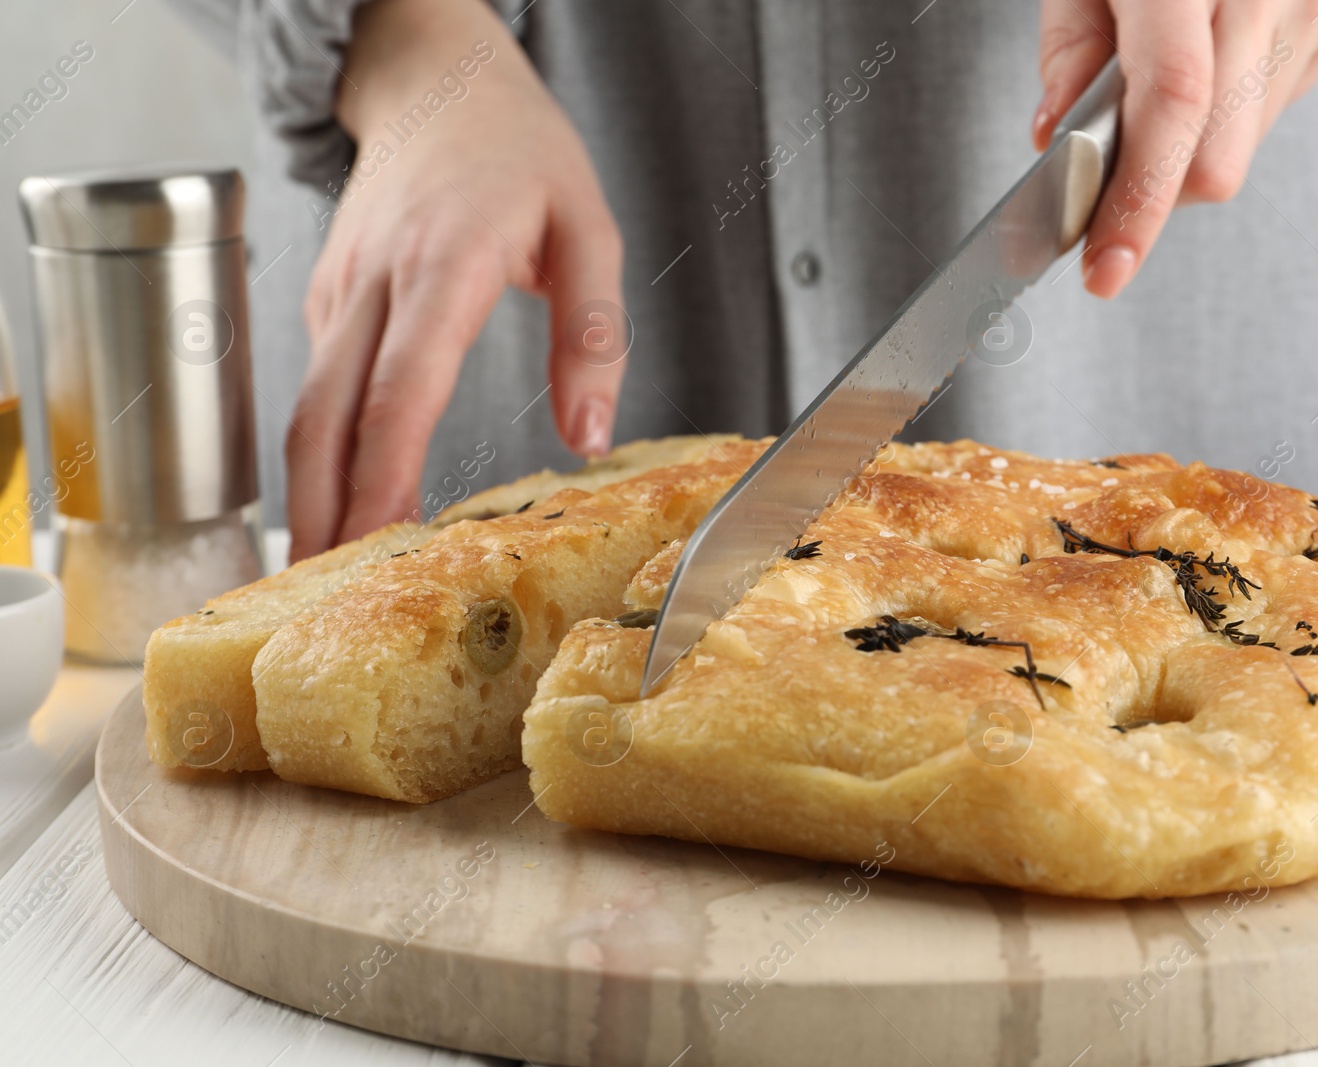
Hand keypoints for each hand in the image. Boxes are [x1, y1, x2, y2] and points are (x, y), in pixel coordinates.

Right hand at [289, 0, 623, 560]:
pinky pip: (318, 384)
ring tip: (323, 575)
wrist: (436, 81)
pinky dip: (323, 449)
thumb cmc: (518, 149)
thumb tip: (591, 437)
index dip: (383, 473)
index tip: (377, 542)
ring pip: (308, 406)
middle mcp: (376, 281)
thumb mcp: (590, 226)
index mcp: (446, 263)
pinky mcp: (329, 298)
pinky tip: (344, 500)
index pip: (402, 387)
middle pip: (328, 415)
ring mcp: (341, 289)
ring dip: (310, 492)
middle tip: (322, 597)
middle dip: (322, 511)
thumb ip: (594, 334)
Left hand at [1032, 0, 1317, 298]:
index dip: (1138, 201)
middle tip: (1104, 173)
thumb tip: (1059, 138)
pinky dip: (1226, 109)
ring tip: (1166, 67)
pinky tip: (1213, 51)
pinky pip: (1270, 112)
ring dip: (1188, 143)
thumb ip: (1070, 45)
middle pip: (1216, 155)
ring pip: (1241, 148)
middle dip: (1153, 186)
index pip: (1174, 106)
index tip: (1107, 267)